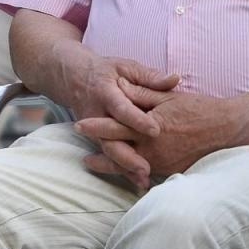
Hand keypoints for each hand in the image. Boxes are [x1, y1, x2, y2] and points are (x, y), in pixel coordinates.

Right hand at [47, 47, 178, 187]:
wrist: (72, 77)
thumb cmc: (106, 71)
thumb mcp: (126, 67)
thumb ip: (150, 77)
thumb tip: (176, 79)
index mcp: (106, 93)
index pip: (122, 108)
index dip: (137, 120)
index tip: (155, 130)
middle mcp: (97, 114)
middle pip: (109, 138)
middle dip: (126, 155)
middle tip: (146, 168)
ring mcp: (94, 129)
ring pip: (108, 151)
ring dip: (124, 168)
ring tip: (142, 181)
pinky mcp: (95, 138)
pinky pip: (108, 156)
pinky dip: (121, 170)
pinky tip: (136, 181)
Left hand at [76, 91, 248, 181]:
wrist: (229, 129)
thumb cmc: (200, 109)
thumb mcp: (168, 98)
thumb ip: (142, 95)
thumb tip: (120, 89)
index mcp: (150, 126)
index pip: (117, 126)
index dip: (97, 126)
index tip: (80, 125)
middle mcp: (154, 147)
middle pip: (119, 152)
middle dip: (99, 156)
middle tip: (82, 158)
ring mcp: (162, 162)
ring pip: (130, 166)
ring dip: (111, 166)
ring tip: (92, 165)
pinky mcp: (172, 170)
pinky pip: (147, 172)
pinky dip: (132, 173)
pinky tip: (122, 173)